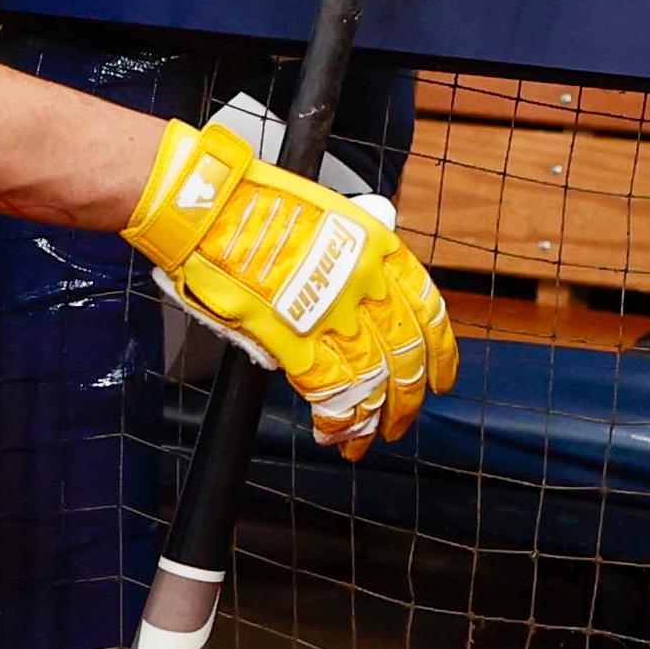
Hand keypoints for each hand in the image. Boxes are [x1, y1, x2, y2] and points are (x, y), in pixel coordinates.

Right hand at [120, 105, 455, 456]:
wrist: (209, 208)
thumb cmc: (252, 207)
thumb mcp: (326, 220)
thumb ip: (346, 265)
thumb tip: (349, 309)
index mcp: (377, 250)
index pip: (428, 313)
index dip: (440, 355)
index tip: (440, 379)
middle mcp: (364, 285)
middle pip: (406, 357)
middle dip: (407, 399)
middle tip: (400, 422)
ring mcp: (333, 316)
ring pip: (374, 383)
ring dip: (372, 420)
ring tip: (363, 441)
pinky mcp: (295, 343)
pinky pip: (331, 394)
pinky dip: (335, 421)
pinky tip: (332, 434)